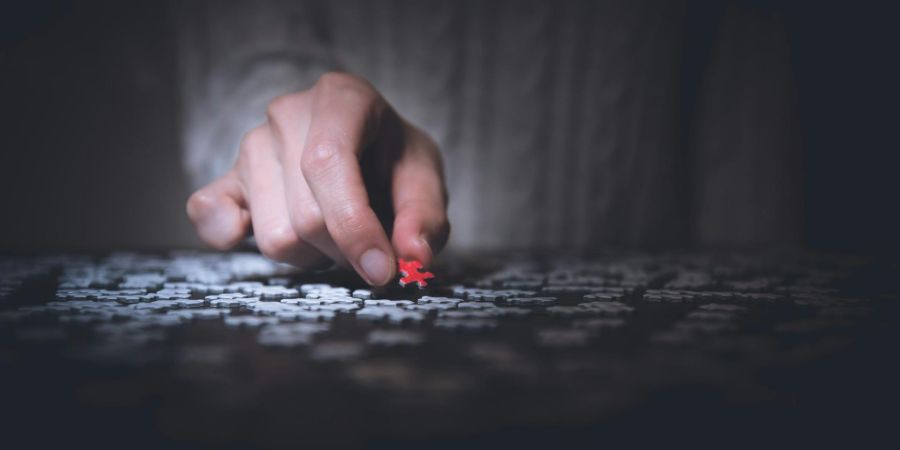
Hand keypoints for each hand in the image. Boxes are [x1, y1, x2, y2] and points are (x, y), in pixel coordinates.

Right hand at [186, 72, 449, 285]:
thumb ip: (424, 216)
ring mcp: (251, 144)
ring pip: (274, 237)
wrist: (367, 149)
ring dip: (313, 255)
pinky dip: (229, 235)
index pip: (328, 163)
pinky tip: (258, 231)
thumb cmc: (395, 162)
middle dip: (345, 250)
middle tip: (370, 244)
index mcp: (341, 97)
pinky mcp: (227, 178)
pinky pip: (208, 214)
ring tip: (335, 231)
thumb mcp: (425, 179)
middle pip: (305, 215)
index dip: (354, 226)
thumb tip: (412, 256)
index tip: (382, 270)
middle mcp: (288, 113)